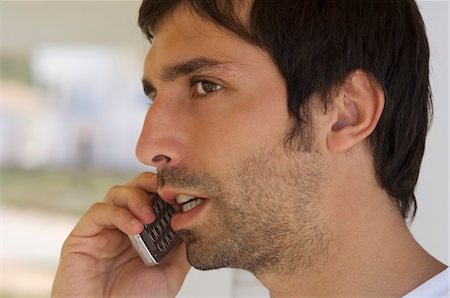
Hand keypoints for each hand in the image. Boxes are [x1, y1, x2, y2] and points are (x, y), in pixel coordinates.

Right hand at [52, 172, 189, 296]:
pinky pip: (99, 212)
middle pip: (135, 187)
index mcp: (143, 232)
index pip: (153, 197)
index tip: (182, 193)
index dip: (166, 190)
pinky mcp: (82, 235)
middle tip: (165, 193)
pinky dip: (119, 214)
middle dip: (151, 185)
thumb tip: (197, 223)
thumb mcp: (169, 273)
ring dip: (136, 198)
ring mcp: (103, 229)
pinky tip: (134, 228)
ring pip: (117, 194)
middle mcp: (123, 226)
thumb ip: (181, 248)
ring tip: (149, 217)